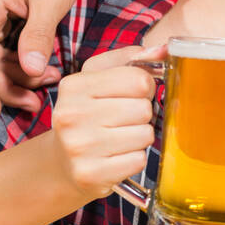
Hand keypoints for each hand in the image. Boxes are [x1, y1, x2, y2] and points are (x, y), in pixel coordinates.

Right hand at [46, 43, 166, 203]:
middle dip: (142, 114)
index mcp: (74, 86)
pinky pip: (138, 160)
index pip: (138, 79)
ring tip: (119, 137)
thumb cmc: (87, 114)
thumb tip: (163, 49)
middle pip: (144, 109)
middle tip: (124, 119)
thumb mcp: (97, 78)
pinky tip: (116, 156)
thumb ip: (130, 59)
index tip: (133, 94)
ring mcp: (79, 147)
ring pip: (145, 135)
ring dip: (140, 137)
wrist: (60, 162)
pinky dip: (134, 159)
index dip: (144, 87)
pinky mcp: (90, 175)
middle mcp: (71, 115)